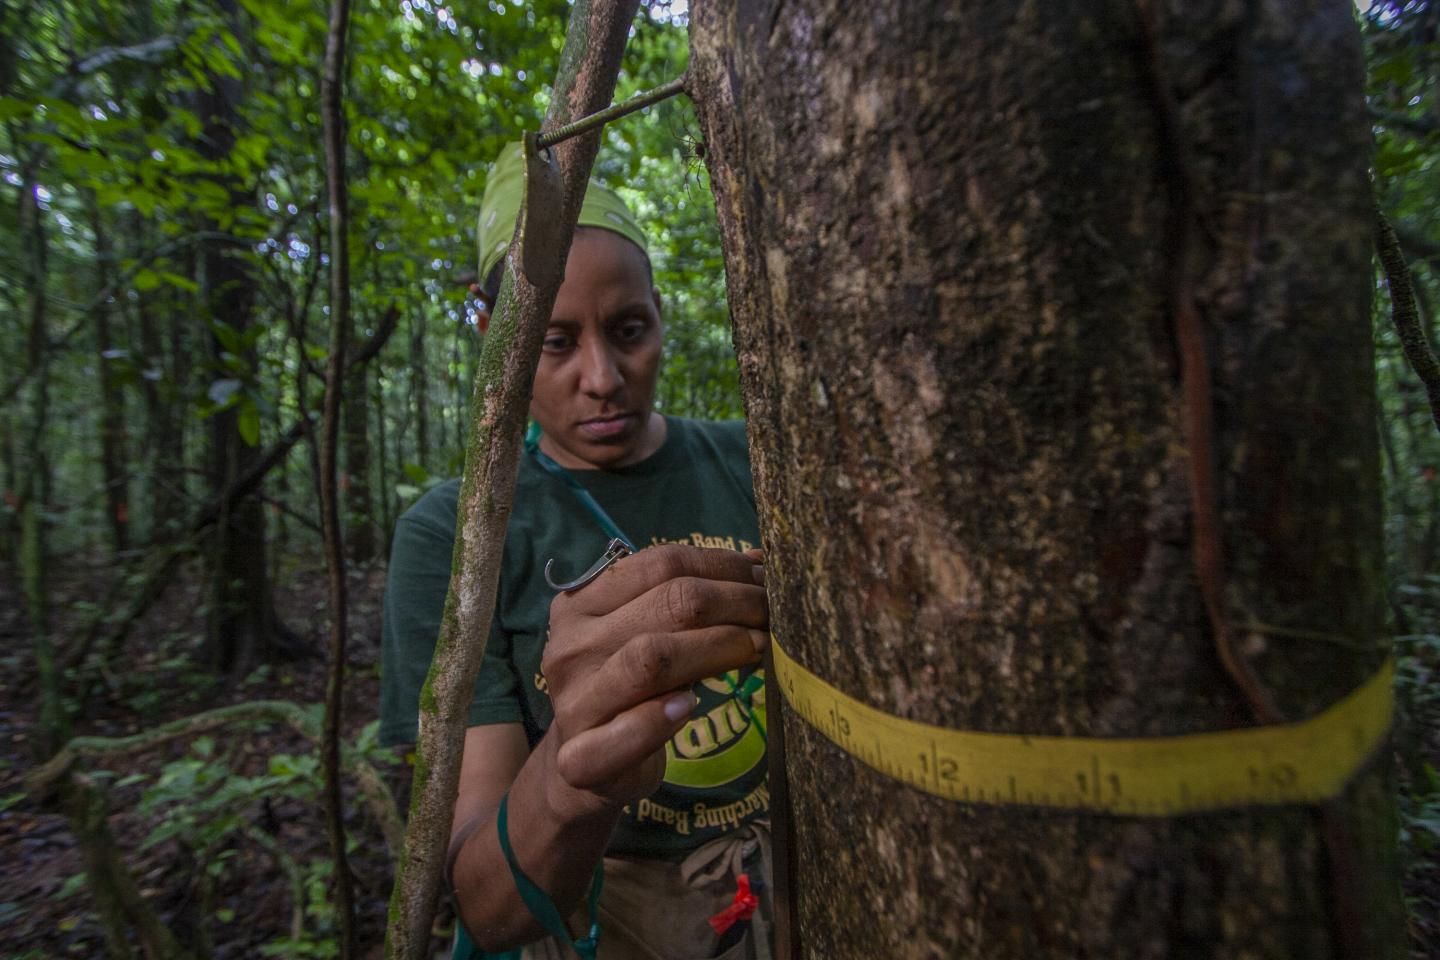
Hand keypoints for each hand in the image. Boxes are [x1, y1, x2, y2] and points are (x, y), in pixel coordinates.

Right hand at [539, 544, 768, 810]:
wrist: (578, 768)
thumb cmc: (623, 690)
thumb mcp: (638, 634)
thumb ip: (679, 601)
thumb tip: (759, 562)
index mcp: (580, 603)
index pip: (660, 564)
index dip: (722, 564)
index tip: (764, 575)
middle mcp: (571, 645)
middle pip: (668, 603)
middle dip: (736, 601)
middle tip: (774, 612)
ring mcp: (573, 702)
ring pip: (654, 658)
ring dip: (721, 647)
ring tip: (760, 649)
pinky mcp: (582, 758)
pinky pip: (628, 731)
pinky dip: (662, 718)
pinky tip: (690, 707)